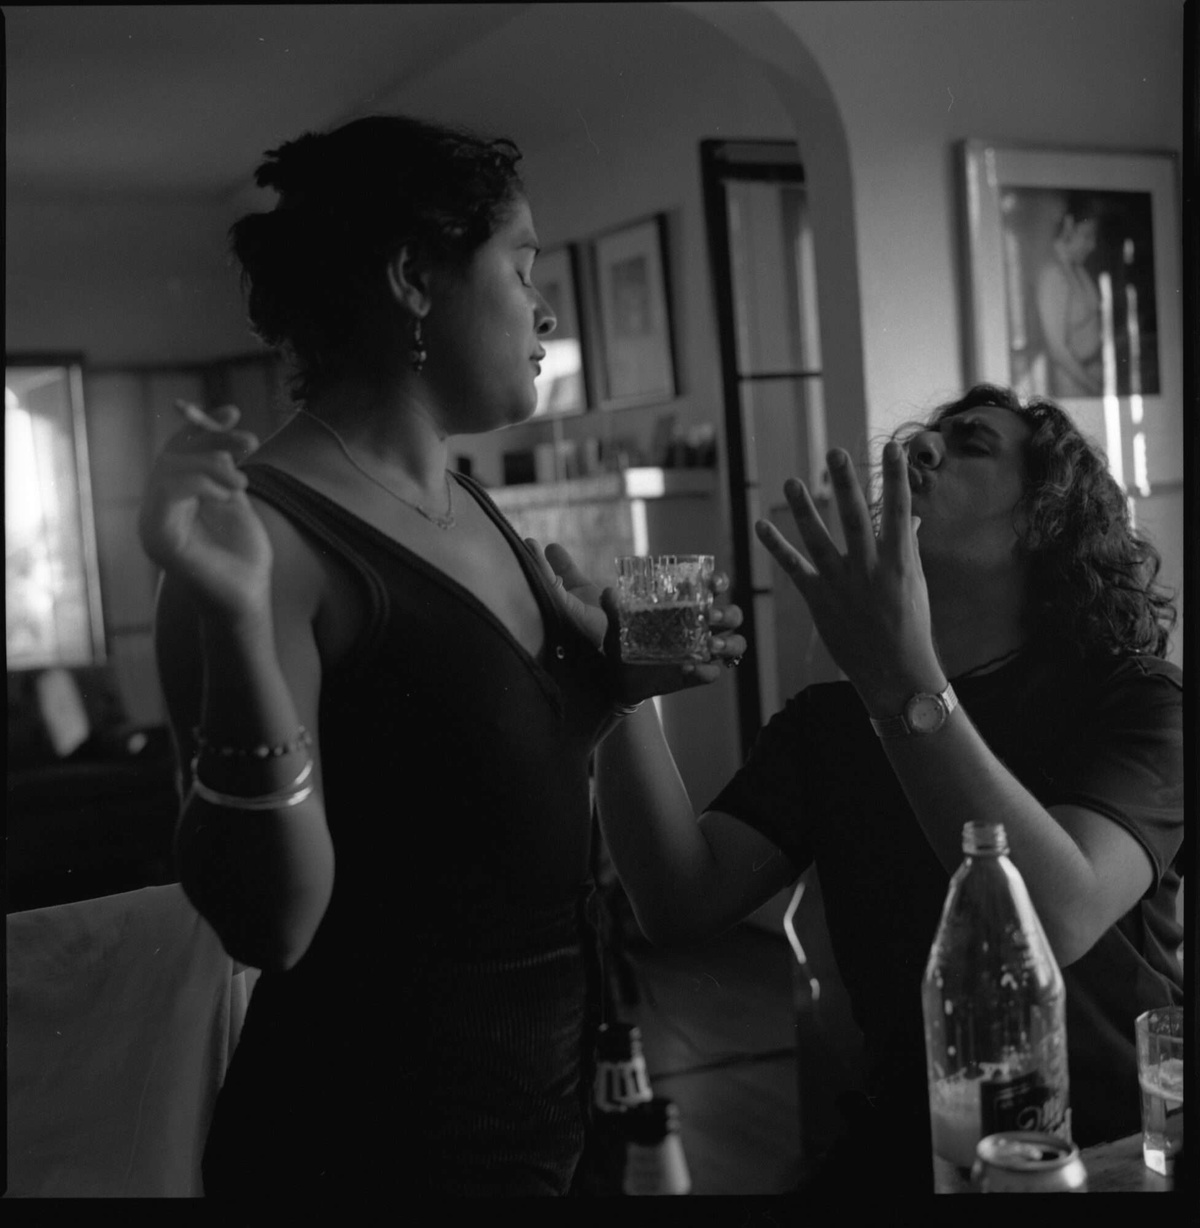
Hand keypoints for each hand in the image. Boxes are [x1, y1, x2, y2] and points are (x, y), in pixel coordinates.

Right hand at [138, 401, 269, 618]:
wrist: (247, 597)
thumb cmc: (243, 555)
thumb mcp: (235, 500)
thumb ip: (223, 468)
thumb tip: (222, 430)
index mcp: (171, 497)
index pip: (177, 449)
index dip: (201, 425)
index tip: (232, 410)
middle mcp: (155, 507)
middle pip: (173, 453)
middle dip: (213, 440)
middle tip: (251, 442)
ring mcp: (152, 522)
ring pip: (168, 468)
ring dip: (211, 464)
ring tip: (242, 482)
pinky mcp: (158, 537)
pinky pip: (168, 493)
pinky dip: (199, 483)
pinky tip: (227, 493)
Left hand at [524, 540, 746, 704]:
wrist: (605, 678)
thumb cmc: (601, 636)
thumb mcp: (583, 605)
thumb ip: (567, 577)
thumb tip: (541, 545)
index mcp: (676, 602)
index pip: (709, 584)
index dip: (718, 581)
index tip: (713, 582)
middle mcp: (691, 624)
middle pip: (728, 611)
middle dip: (727, 610)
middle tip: (712, 613)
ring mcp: (694, 650)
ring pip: (730, 641)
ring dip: (727, 640)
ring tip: (709, 643)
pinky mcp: (690, 674)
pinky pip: (712, 672)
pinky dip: (709, 671)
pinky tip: (696, 669)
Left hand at [753, 443, 941, 714]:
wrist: (895, 670)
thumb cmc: (910, 625)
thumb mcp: (914, 584)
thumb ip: (906, 547)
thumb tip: (909, 518)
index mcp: (899, 562)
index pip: (898, 510)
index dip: (895, 478)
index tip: (892, 447)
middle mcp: (869, 569)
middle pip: (854, 518)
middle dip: (845, 483)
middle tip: (834, 452)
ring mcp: (841, 584)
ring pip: (818, 539)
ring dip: (803, 509)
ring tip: (791, 481)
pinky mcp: (818, 600)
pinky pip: (793, 568)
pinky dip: (776, 546)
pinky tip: (762, 524)